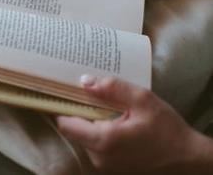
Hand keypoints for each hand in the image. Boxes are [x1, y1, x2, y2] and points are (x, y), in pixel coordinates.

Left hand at [56, 75, 212, 173]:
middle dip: (76, 109)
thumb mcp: (142, 100)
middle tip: (83, 91)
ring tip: (100, 103)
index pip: (65, 124)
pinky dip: (97, 130)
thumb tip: (84, 81)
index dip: (60, 106)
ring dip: (88, 120)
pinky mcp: (109, 166)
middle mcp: (98, 156)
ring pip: (83, 136)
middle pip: (72, 129)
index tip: (61, 90)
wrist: (186, 158)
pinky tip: (110, 118)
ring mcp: (103, 164)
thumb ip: (113, 88)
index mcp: (103, 140)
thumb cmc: (166, 130)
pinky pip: (94, 144)